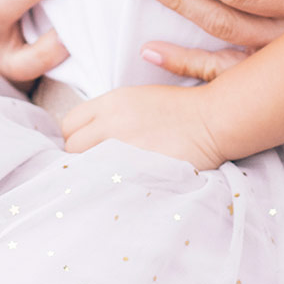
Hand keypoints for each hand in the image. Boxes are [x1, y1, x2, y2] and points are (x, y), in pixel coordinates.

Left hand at [60, 82, 225, 171]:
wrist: (214, 119)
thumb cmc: (181, 109)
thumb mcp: (138, 98)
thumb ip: (109, 113)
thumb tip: (90, 131)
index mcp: (110, 102)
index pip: (69, 123)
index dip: (76, 136)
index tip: (88, 146)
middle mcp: (111, 123)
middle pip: (72, 147)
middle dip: (81, 157)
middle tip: (98, 164)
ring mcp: (123, 146)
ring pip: (86, 167)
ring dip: (94, 172)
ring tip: (108, 176)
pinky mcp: (136, 167)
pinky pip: (108, 181)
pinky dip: (111, 185)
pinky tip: (120, 186)